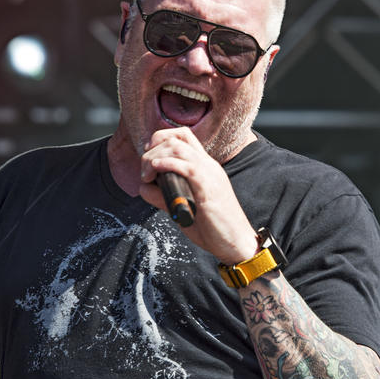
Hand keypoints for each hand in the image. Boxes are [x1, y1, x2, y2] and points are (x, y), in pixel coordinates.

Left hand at [139, 127, 257, 264]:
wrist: (236, 242)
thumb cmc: (212, 227)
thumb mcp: (183, 206)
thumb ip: (164, 195)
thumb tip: (143, 187)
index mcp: (205, 167)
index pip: (183, 136)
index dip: (161, 140)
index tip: (148, 159)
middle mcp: (208, 165)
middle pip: (177, 137)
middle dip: (153, 149)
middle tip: (144, 171)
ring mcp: (209, 174)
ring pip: (178, 148)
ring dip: (155, 157)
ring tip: (147, 175)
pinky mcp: (208, 188)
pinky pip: (186, 166)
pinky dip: (166, 164)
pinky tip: (156, 170)